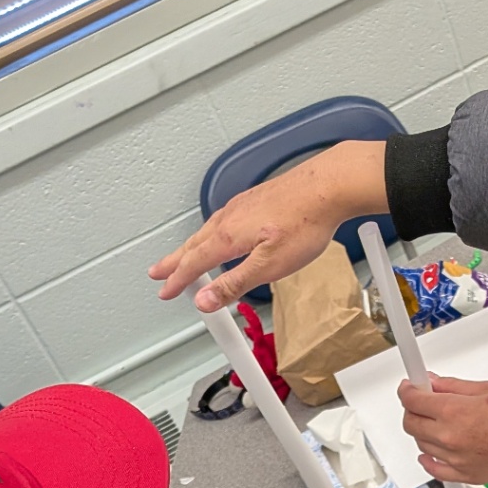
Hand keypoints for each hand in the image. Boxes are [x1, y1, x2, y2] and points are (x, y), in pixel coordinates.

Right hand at [150, 141, 387, 309]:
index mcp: (229, 236)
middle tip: (158, 272)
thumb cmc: (305, 222)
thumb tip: (205, 301)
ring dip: (190, 246)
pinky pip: (222, 220)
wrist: (329, 186)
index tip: (165, 292)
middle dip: (174, 261)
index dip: (178, 280)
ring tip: (183, 256)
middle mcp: (230, 217)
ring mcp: (242, 206)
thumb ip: (235, 284)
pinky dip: (210, 233)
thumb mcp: (269, 266)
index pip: (194, 263)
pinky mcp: (255, 200)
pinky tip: (220, 234)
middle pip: (194, 244)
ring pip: (207, 230)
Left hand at [399, 376, 487, 484]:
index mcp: (455, 412)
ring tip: (437, 422)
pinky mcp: (465, 475)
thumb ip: (456, 387)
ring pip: (421, 445)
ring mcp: (455, 459)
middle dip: (412, 409)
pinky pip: (435, 470)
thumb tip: (435, 383)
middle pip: (411, 423)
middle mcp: (449, 437)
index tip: (411, 386)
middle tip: (422, 401)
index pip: (413, 400)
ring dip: (422, 431)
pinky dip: (428, 460)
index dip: (408, 390)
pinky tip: (430, 453)